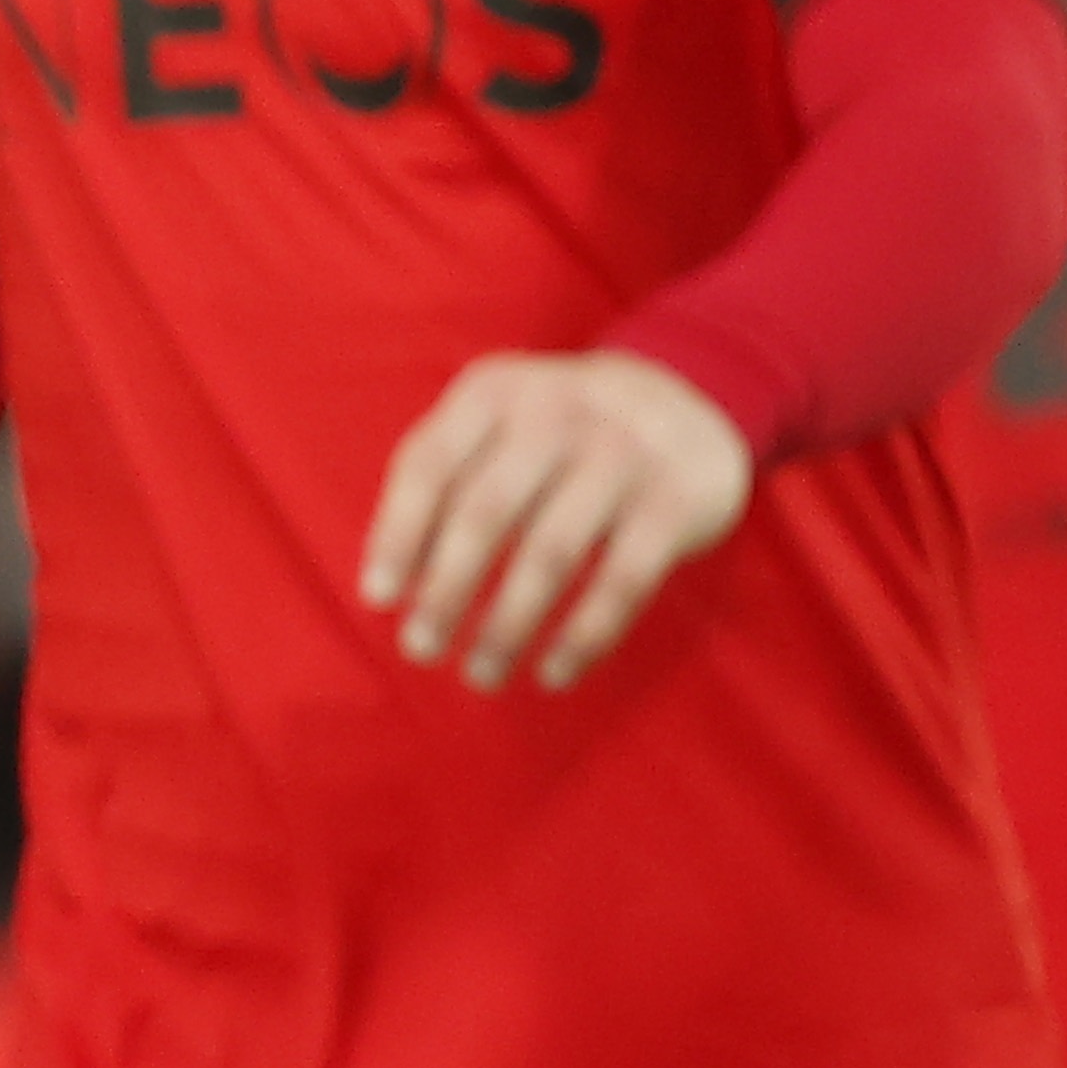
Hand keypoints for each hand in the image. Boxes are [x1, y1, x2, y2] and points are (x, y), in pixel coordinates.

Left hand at [360, 349, 752, 691]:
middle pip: (486, 513)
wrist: (688, 398)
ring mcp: (622, 455)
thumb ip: (443, 480)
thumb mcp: (497, 424)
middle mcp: (557, 414)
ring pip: (551, 554)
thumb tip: (392, 585)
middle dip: (447, 591)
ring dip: (509, 625)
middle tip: (420, 650)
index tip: (378, 600)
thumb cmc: (557, 432)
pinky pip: (623, 581)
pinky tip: (554, 674)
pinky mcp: (675, 502)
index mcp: (493, 392)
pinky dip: (584, 635)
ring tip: (481, 675)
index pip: (430, 465)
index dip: (399, 535)